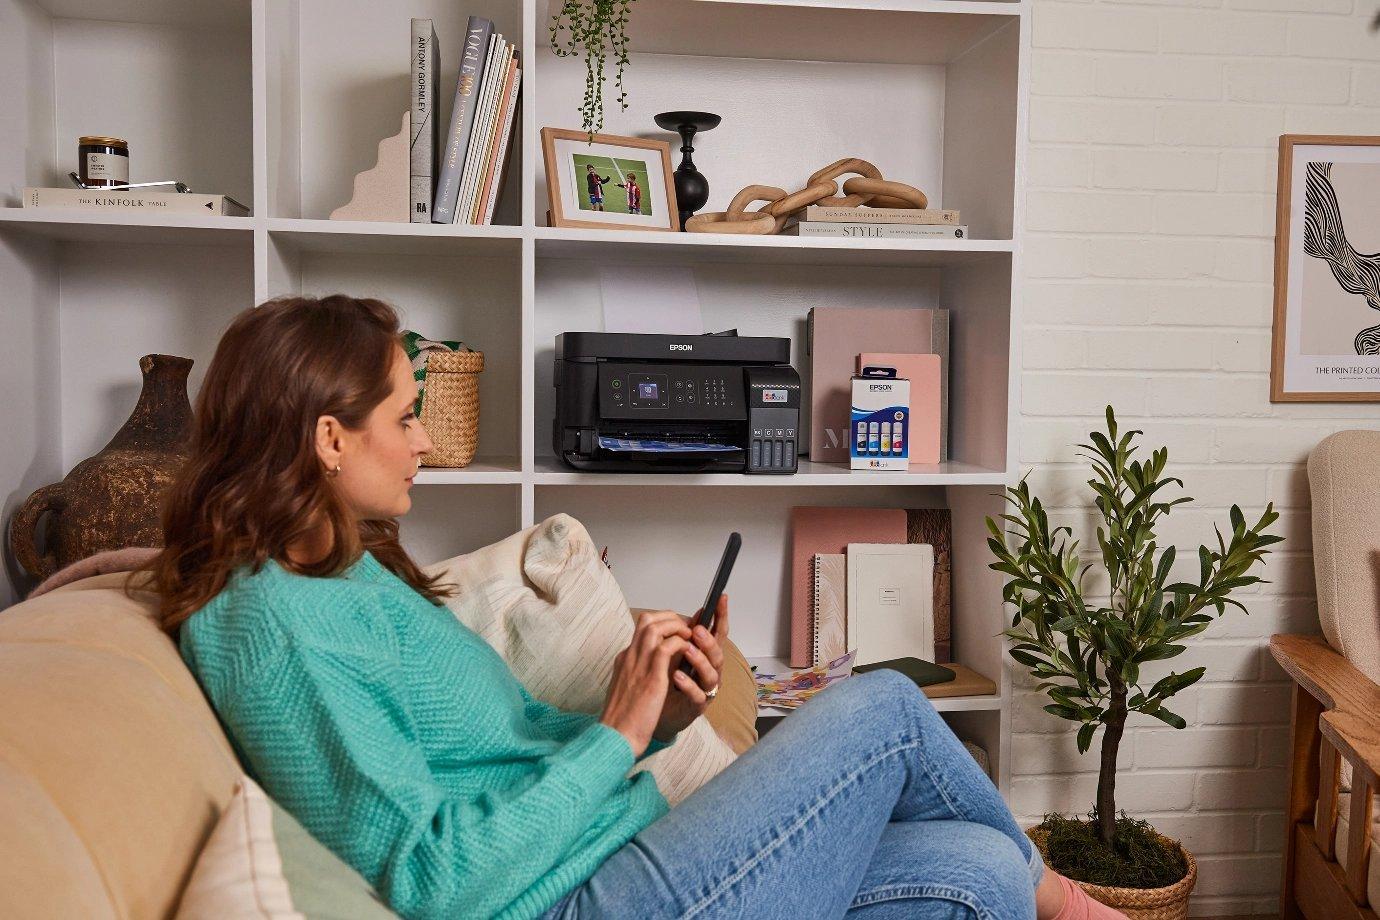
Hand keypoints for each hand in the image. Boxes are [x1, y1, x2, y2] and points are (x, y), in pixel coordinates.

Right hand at [599, 611, 692, 756]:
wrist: (615, 737)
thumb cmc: (623, 718)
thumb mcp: (629, 688)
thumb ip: (641, 673)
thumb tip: (660, 666)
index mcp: (624, 659)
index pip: (642, 627)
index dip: (663, 623)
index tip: (677, 629)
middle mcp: (629, 656)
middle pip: (647, 619)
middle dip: (671, 618)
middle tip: (687, 628)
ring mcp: (638, 665)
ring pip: (656, 627)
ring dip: (677, 627)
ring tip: (690, 637)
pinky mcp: (651, 678)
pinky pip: (667, 648)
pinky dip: (680, 644)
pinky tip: (689, 652)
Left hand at [656, 595, 728, 742]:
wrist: (659, 715)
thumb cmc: (670, 683)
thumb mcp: (678, 654)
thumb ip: (688, 636)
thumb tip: (696, 613)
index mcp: (707, 657)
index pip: (718, 633)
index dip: (721, 615)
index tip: (721, 598)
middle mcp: (711, 672)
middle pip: (718, 654)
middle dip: (708, 641)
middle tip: (697, 630)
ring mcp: (706, 690)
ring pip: (711, 674)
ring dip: (699, 660)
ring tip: (687, 649)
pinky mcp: (696, 706)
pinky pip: (697, 696)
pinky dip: (687, 685)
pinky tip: (676, 676)